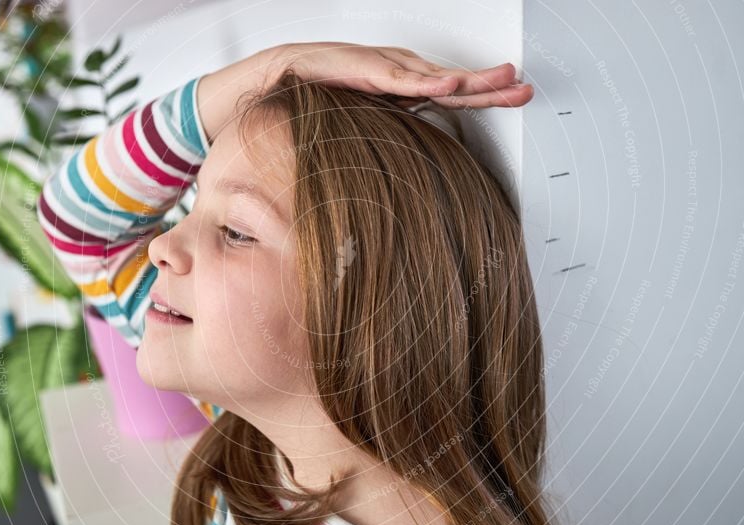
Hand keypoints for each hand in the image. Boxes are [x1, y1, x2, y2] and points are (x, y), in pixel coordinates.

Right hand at [272, 41, 533, 108]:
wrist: (292, 74)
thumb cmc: (330, 92)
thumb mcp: (372, 119)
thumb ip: (396, 132)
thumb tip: (417, 164)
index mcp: (410, 89)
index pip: (456, 93)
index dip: (488, 96)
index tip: (518, 98)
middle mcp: (407, 76)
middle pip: (458, 83)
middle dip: (493, 86)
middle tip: (523, 89)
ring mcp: (391, 71)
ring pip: (438, 77)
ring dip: (471, 80)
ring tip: (502, 79)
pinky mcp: (370, 71)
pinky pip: (402, 80)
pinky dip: (426, 82)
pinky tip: (449, 84)